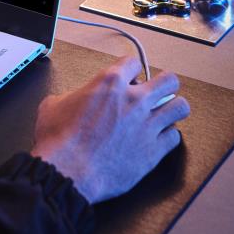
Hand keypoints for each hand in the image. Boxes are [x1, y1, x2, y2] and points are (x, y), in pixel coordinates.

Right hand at [30, 56, 188, 204]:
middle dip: (164, 84)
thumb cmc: (60, 140)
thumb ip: (69, 96)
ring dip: (173, 108)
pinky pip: (174, 137)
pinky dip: (168, 137)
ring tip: (165, 114)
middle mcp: (134, 100)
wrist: (68, 170)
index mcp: (110, 84)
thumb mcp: (53, 105)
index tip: (130, 78)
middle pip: (169, 80)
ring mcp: (147, 125)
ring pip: (180, 107)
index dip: (131, 70)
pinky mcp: (153, 150)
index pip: (133, 63)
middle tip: (158, 92)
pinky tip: (158, 139)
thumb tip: (70, 101)